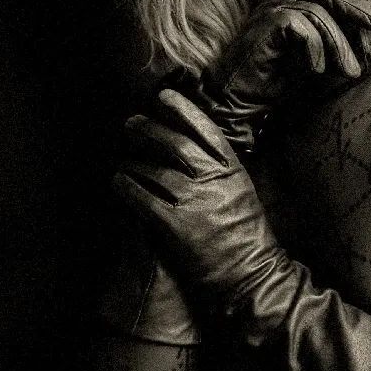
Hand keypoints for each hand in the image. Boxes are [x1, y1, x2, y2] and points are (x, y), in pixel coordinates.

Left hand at [113, 88, 291, 331]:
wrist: (251, 275)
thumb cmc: (248, 236)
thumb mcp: (242, 192)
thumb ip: (220, 170)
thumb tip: (189, 150)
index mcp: (233, 169)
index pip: (205, 129)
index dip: (182, 109)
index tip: (163, 96)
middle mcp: (212, 180)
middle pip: (174, 144)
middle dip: (149, 129)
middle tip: (132, 123)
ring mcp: (193, 202)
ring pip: (154, 170)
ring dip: (133, 161)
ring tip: (124, 161)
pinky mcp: (174, 226)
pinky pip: (141, 198)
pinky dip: (126, 186)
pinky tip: (118, 181)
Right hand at [197, 0, 370, 150]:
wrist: (236, 105)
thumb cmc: (274, 85)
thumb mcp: (314, 60)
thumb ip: (334, 43)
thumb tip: (370, 36)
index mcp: (290, 8)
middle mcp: (279, 3)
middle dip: (358, 10)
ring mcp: (269, 12)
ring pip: (318, 13)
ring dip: (340, 44)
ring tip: (352, 71)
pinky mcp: (264, 26)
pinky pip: (301, 26)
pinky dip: (315, 48)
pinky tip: (316, 69)